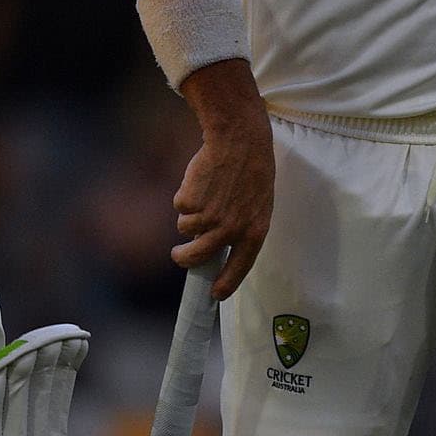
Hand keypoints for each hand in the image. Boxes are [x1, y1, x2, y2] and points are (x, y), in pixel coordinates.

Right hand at [172, 62, 270, 297]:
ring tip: (204, 193)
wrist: (239, 140)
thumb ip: (241, 228)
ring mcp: (209, 217)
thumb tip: (217, 250)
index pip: (240, 267)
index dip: (226, 283)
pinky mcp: (191, 203)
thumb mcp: (257, 203)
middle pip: (197, 257)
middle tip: (178, 255)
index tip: (215, 295)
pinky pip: (180, 208)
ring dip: (188, 216)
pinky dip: (185, 196)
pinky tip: (201, 180)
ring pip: (185, 229)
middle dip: (184, 259)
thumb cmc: (251, 170)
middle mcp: (231, 229)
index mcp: (255, 232)